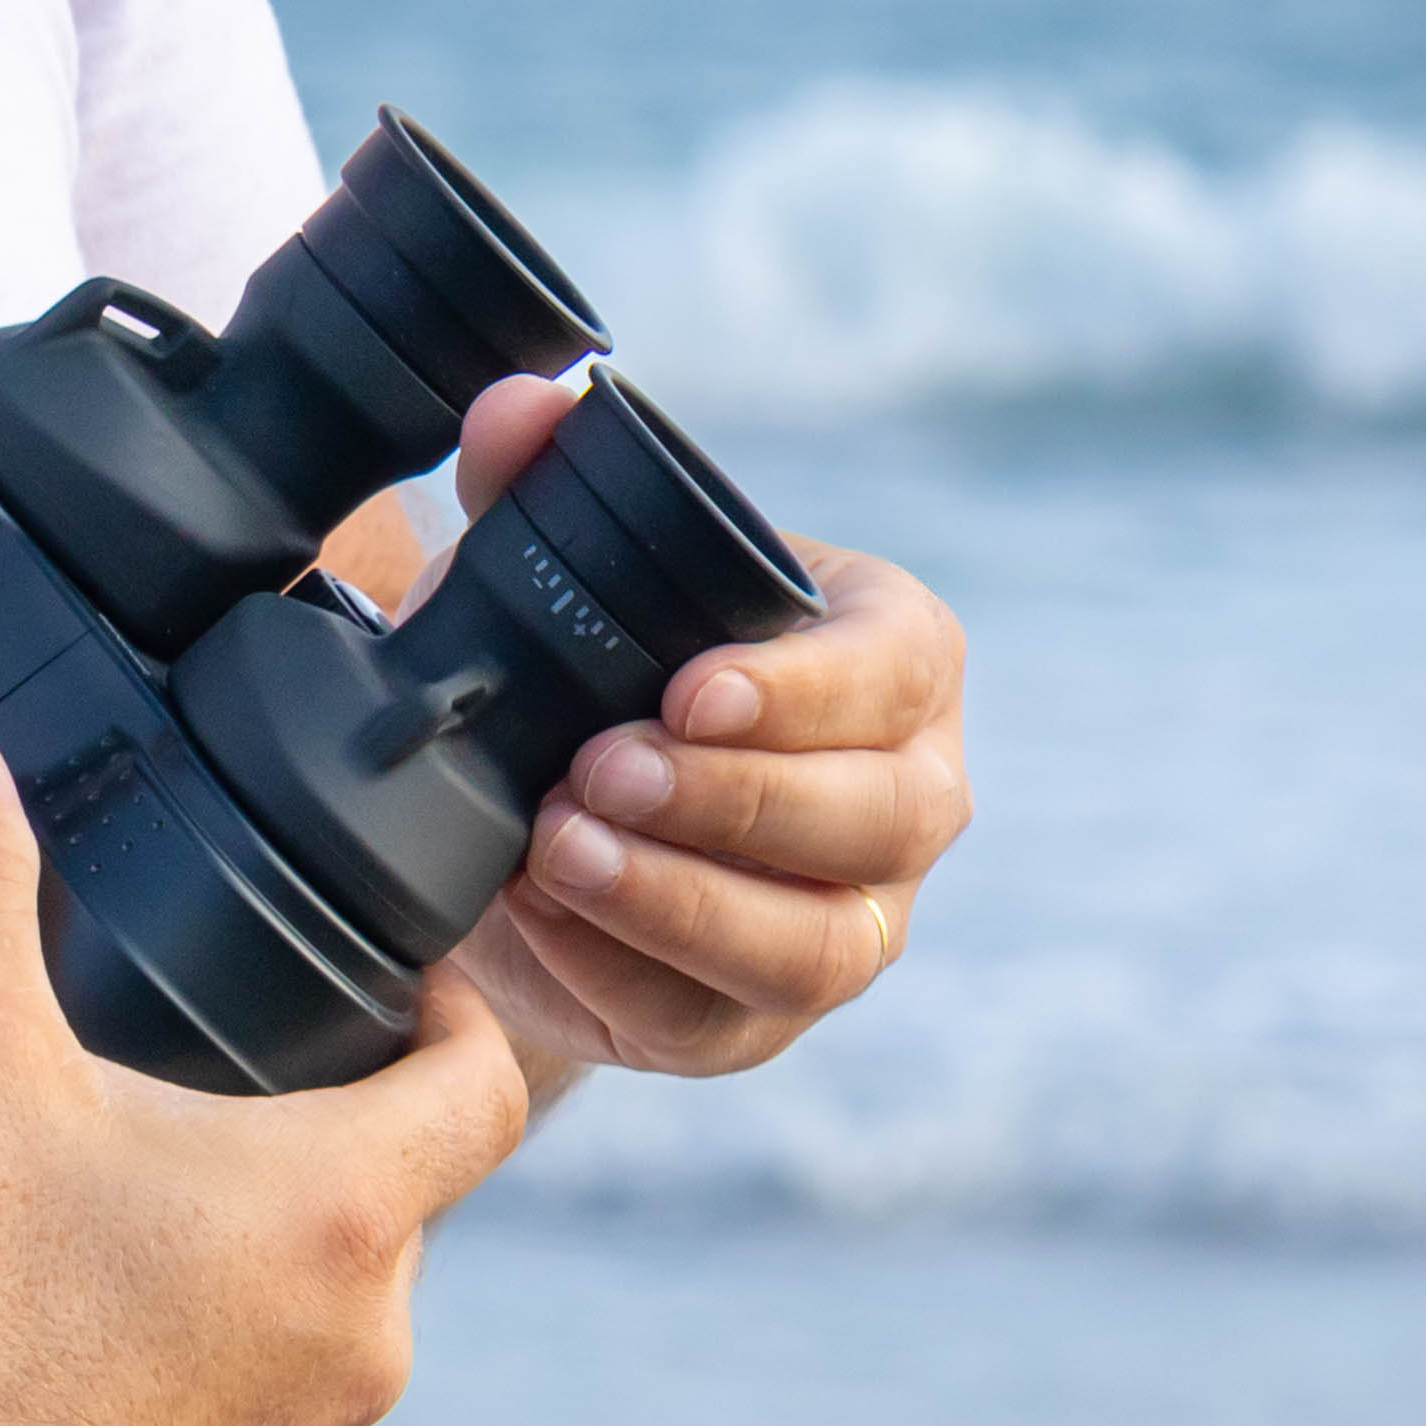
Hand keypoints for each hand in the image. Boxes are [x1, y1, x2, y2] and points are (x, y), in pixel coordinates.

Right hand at [0, 713, 529, 1425]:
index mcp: (341, 1210)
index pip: (486, 1084)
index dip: (458, 1009)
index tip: (404, 976)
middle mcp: (357, 1345)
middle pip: (391, 1200)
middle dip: (315, 1134)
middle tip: (207, 1080)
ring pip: (317, 1320)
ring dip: (250, 1264)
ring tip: (125, 1212)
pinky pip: (245, 1425)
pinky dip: (190, 1374)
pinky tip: (76, 1345)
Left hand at [441, 373, 972, 1086]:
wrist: (541, 801)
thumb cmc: (598, 663)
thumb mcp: (562, 565)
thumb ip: (542, 477)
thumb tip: (522, 405)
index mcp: (891, 662)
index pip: (894, 670)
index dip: (802, 690)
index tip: (689, 688)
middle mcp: (903, 801)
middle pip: (878, 820)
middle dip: (733, 800)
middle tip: (594, 770)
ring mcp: (845, 924)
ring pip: (812, 946)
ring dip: (679, 903)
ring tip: (553, 852)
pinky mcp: (756, 1021)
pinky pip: (711, 1021)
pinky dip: (615, 972)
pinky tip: (534, 917)